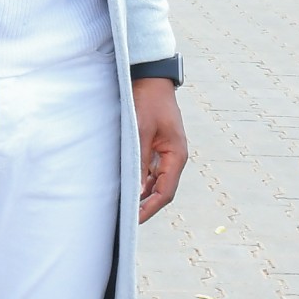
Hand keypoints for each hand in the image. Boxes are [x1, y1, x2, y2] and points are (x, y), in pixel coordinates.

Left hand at [132, 78, 187, 223]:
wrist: (150, 78)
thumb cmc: (147, 100)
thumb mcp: (141, 129)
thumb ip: (138, 158)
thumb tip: (135, 187)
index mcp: (176, 156)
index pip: (165, 192)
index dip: (150, 209)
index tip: (135, 220)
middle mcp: (173, 158)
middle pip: (161, 191)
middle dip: (144, 205)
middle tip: (124, 218)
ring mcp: (165, 153)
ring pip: (154, 182)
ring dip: (140, 194)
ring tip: (121, 205)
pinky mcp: (155, 147)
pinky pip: (148, 171)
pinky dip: (138, 181)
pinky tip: (124, 186)